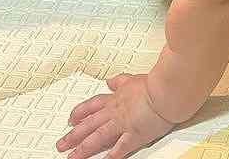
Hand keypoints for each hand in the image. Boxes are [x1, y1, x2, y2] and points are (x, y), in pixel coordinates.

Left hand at [56, 74, 173, 158]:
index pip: (92, 105)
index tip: (71, 119)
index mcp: (116, 97)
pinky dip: (110, 157)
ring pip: (98, 138)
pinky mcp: (134, 135)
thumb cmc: (155, 83)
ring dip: (83, 148)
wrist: (167, 89)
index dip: (79, 113)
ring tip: (72, 157)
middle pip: (89, 124)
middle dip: (73, 135)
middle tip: (61, 144)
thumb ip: (121, 80)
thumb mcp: (134, 77)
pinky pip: (119, 149)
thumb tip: (110, 80)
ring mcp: (123, 124)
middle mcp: (116, 111)